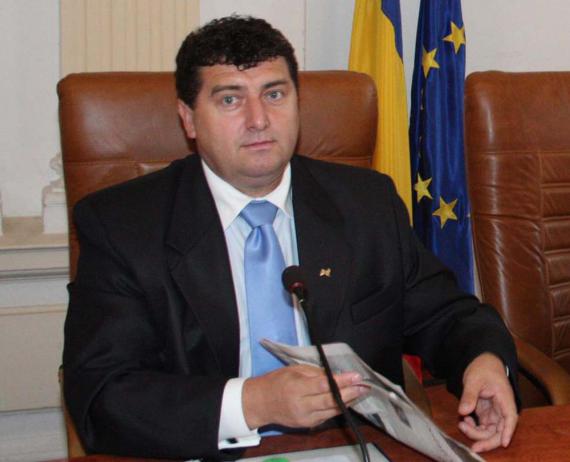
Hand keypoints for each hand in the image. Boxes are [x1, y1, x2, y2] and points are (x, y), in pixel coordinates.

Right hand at [242, 364, 366, 429]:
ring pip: (332, 411)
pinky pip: (327, 416)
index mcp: (296, 388)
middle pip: (330, 401)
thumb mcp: (293, 370)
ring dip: (348, 401)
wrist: (261, 403)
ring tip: (361, 392)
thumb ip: (315, 373)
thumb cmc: (276, 382)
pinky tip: (347, 400)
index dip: (341, 381)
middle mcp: (302, 405)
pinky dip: (338, 408)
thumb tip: (335, 376)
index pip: (323, 385)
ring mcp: (306, 418)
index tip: (355, 376)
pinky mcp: (308, 425)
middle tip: (364, 386)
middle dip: (350, 393)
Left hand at [457, 353, 517, 452]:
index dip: (508, 432)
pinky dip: (473, 427)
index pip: (510, 418)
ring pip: (490, 431)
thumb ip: (469, 395)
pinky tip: (464, 418)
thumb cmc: (483, 367)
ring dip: (476, 433)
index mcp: (505, 398)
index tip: (504, 443)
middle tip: (473, 445)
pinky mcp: (487, 413)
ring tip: (461, 423)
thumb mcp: (474, 379)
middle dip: (486, 439)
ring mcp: (495, 412)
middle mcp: (502, 408)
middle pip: (499, 430)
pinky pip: (483, 426)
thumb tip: (463, 411)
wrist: (483, 361)